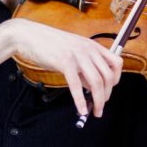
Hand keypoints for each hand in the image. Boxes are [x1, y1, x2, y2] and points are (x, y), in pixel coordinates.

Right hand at [6, 19, 122, 117]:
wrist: (29, 36)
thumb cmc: (49, 44)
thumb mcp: (73, 53)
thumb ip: (84, 68)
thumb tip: (91, 86)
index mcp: (92, 46)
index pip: (116, 62)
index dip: (116, 79)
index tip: (110, 90)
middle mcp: (89, 49)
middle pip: (108, 76)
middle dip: (107, 95)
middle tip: (100, 106)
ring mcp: (78, 55)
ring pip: (96, 82)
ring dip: (98, 100)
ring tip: (95, 111)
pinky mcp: (65, 62)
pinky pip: (76, 85)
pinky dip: (80, 100)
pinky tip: (81, 109)